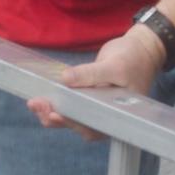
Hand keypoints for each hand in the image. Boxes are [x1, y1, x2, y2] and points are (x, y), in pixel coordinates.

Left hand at [31, 23, 162, 131]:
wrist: (141, 49)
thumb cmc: (134, 58)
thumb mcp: (114, 64)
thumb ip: (90, 74)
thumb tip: (65, 79)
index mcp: (117, 115)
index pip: (92, 125)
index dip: (72, 122)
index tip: (54, 115)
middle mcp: (106, 116)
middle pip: (78, 124)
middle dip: (55, 116)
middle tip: (36, 104)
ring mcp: (97, 108)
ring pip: (72, 117)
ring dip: (51, 112)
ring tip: (34, 103)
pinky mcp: (89, 99)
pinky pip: (71, 106)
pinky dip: (57, 103)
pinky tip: (42, 99)